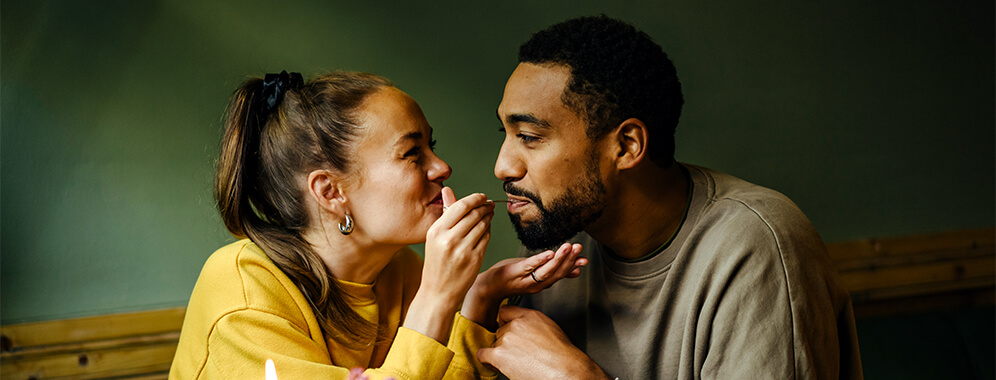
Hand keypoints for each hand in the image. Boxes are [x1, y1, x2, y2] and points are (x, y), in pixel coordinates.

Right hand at [405, 187, 494, 342]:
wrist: (438, 292)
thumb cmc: (436, 263)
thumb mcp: (434, 237)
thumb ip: (445, 213)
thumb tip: (448, 190)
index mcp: (437, 231)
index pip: (460, 206)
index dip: (474, 198)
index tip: (482, 196)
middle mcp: (449, 239)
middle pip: (474, 214)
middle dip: (485, 206)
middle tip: (490, 204)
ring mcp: (463, 250)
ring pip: (483, 225)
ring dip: (489, 217)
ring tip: (490, 213)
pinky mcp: (475, 259)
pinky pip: (486, 238)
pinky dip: (489, 230)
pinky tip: (487, 228)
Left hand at [461, 243, 585, 329]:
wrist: (489, 287)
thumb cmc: (512, 279)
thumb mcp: (536, 275)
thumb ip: (556, 272)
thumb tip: (576, 270)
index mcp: (542, 283)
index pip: (561, 275)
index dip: (573, 266)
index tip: (585, 259)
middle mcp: (536, 284)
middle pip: (556, 273)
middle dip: (569, 260)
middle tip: (578, 248)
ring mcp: (525, 279)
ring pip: (545, 271)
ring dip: (559, 259)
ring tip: (568, 247)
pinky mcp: (514, 272)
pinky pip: (529, 266)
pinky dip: (540, 260)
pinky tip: (549, 253)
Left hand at [477, 306, 608, 379]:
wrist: (565, 371)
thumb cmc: (563, 356)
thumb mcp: (550, 329)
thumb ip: (533, 324)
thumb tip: (525, 330)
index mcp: (530, 316)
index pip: (505, 311)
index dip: (505, 323)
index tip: (507, 329)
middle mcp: (516, 324)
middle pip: (500, 330)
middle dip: (505, 341)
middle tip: (517, 352)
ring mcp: (507, 338)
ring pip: (494, 344)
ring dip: (501, 353)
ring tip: (516, 362)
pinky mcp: (499, 355)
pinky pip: (483, 354)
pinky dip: (487, 361)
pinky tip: (495, 364)